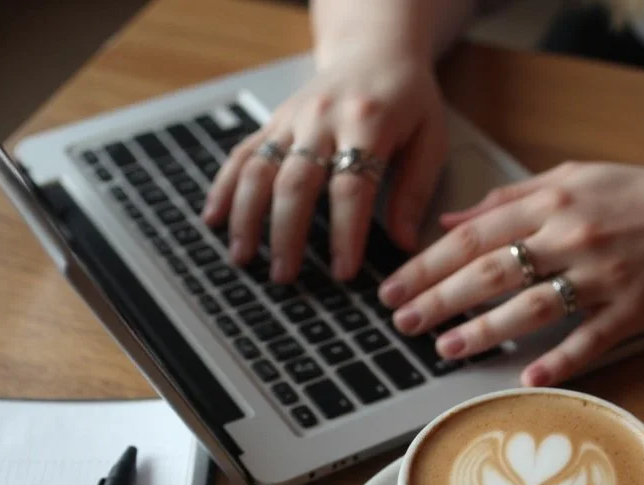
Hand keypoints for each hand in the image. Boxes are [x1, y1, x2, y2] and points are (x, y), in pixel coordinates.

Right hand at [203, 51, 446, 281]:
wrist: (376, 49)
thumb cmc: (408, 98)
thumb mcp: (430, 137)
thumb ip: (415, 190)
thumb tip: (404, 243)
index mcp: (368, 121)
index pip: (351, 186)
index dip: (345, 232)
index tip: (343, 271)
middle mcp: (322, 117)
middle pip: (296, 181)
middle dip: (286, 233)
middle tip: (284, 275)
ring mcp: (292, 118)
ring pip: (259, 168)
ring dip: (245, 216)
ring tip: (242, 256)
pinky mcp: (274, 121)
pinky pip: (242, 154)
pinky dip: (224, 187)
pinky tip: (213, 217)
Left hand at [377, 158, 643, 386]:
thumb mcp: (574, 178)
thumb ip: (512, 197)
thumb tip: (453, 220)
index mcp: (555, 200)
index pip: (475, 235)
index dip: (428, 263)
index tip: (394, 286)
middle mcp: (574, 235)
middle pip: (492, 271)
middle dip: (438, 299)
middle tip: (402, 323)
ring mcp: (604, 274)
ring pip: (532, 307)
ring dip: (484, 331)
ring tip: (446, 349)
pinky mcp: (633, 308)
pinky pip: (590, 338)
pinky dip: (559, 360)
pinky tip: (528, 378)